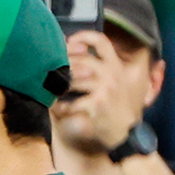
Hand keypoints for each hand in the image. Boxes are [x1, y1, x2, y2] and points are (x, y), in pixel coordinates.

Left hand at [58, 28, 143, 149]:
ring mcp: (106, 90)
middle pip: (80, 60)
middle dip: (63, 69)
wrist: (119, 137)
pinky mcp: (96, 106)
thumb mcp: (109, 85)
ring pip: (71, 79)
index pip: (101, 41)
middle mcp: (113, 75)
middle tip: (55, 79)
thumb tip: (68, 46)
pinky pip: (68, 102)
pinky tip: (61, 112)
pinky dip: (60, 108)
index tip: (68, 42)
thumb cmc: (108, 110)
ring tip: (55, 97)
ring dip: (58, 89)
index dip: (83, 36)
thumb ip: (93, 67)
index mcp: (115, 67)